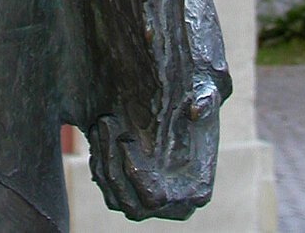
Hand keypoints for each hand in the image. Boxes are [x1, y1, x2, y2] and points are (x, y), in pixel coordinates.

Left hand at [88, 72, 224, 221]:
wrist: (184, 112)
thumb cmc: (198, 106)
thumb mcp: (207, 97)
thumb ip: (206, 102)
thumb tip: (196, 111)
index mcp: (196, 190)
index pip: (155, 197)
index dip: (135, 173)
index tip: (124, 140)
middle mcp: (174, 206)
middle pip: (132, 205)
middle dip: (112, 166)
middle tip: (104, 124)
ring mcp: (153, 206)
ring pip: (117, 200)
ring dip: (102, 165)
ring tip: (100, 125)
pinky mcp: (135, 198)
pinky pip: (109, 195)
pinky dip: (99, 169)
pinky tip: (98, 137)